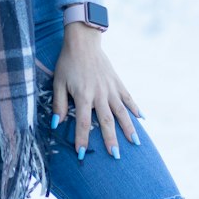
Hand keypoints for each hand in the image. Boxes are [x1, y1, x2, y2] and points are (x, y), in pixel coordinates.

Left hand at [50, 24, 141, 158]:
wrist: (83, 42)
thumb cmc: (67, 62)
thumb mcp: (58, 82)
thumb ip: (59, 104)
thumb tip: (57, 124)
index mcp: (83, 95)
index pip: (83, 122)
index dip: (82, 139)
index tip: (82, 154)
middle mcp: (100, 94)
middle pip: (106, 121)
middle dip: (111, 139)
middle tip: (115, 156)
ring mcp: (111, 88)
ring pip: (121, 112)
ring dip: (128, 128)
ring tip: (135, 143)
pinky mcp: (117, 82)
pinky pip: (128, 97)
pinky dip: (135, 108)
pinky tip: (142, 119)